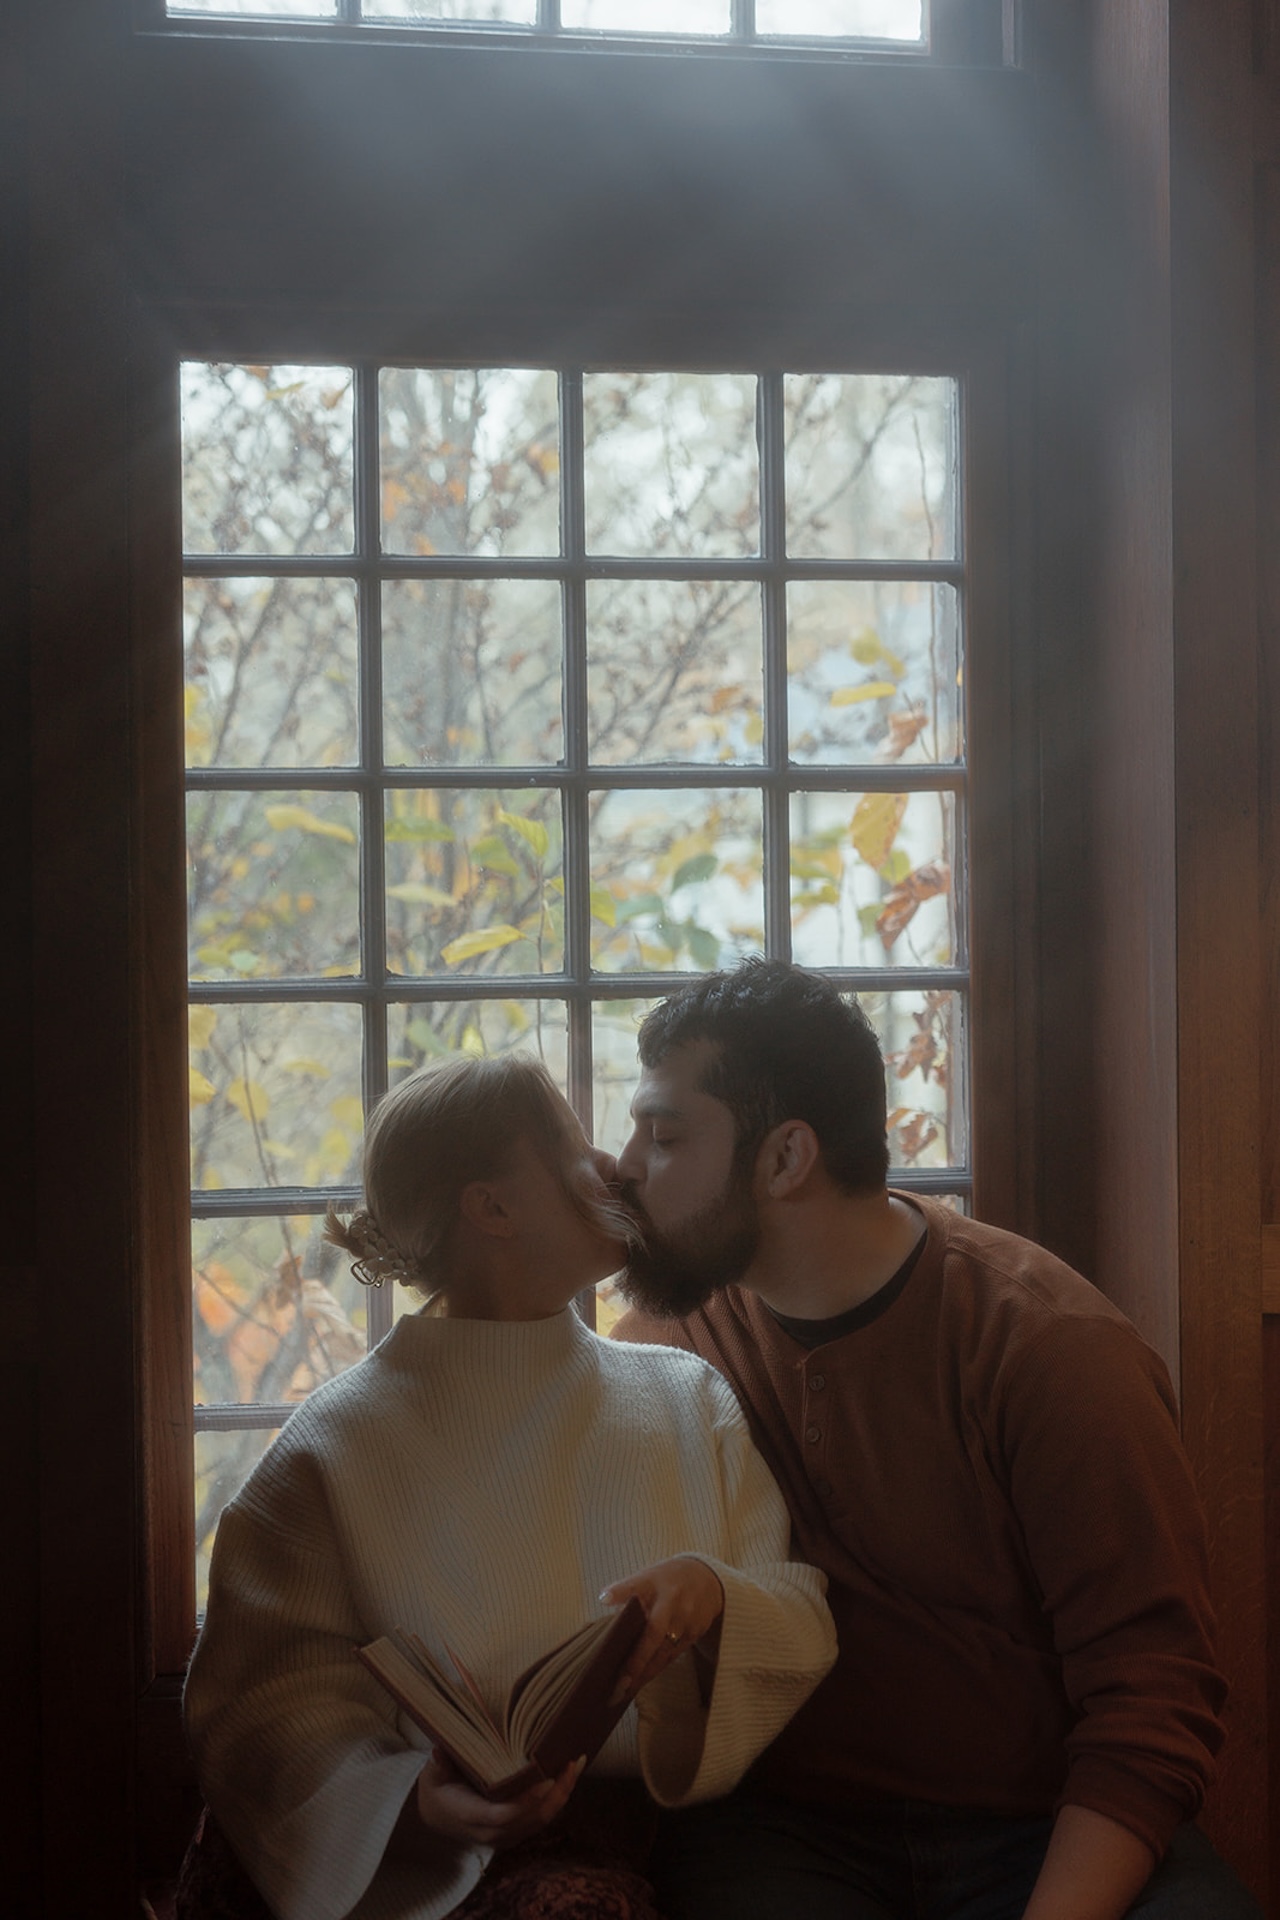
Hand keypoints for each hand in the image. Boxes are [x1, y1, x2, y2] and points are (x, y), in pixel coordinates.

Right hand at [414, 1749, 583, 1849]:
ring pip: (540, 1821)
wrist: (437, 1817)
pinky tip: (568, 1775)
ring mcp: (506, 1835)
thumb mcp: (433, 1776)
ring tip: (576, 1764)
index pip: (503, 1815)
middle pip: (530, 1819)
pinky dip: (557, 1798)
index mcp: (471, 1817)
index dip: (526, 1801)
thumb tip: (439, 1750)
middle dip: (555, 1794)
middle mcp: (492, 1833)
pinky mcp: (516, 1831)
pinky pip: (541, 1818)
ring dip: (562, 1794)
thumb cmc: (438, 1789)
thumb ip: (438, 1764)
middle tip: (571, 1763)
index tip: (545, 1778)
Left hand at [601, 1555, 724, 1698]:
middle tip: (618, 1683)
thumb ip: (627, 1589)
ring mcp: (686, 1620)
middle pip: (653, 1633)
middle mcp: (673, 1601)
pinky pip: (672, 1656)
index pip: (636, 1586)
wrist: (709, 1580)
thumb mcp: (648, 1576)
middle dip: (636, 1660)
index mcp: (656, 1582)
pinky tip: (640, 1682)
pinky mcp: (695, 1634)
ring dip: (644, 1673)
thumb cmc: (668, 1580)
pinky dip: (655, 1669)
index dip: (620, 1592)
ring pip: (663, 1652)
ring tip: (624, 1692)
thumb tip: (604, 1599)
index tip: (605, 1600)